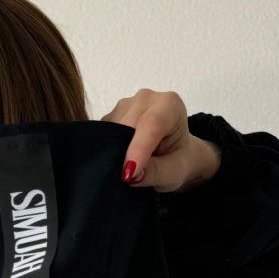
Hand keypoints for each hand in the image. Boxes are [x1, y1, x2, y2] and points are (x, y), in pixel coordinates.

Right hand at [100, 89, 220, 191]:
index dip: (138, 149)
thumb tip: (132, 175)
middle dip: (122, 152)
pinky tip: (116, 160)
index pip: (151, 124)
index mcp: (169, 105)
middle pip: (127, 125)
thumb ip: (156, 172)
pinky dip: (106, 150)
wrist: (171, 152)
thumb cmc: (177, 159)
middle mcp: (145, 98)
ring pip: (110, 130)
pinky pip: (101, 134)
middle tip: (125, 178)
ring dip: (113, 152)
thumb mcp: (174, 172)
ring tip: (124, 169)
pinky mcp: (109, 116)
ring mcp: (124, 105)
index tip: (128, 174)